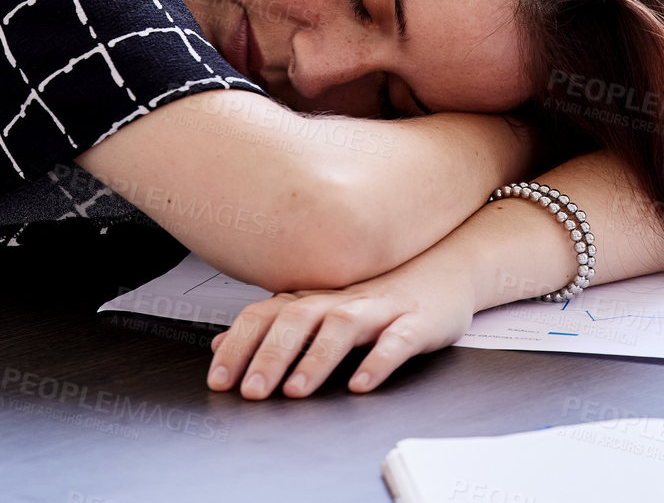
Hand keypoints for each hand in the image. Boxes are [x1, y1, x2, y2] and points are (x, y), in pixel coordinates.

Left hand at [203, 253, 478, 399]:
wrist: (445, 271)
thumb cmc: (378, 297)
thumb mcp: (320, 310)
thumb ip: (272, 328)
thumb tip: (220, 344)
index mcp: (313, 299)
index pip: (264, 315)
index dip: (238, 345)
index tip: (219, 378)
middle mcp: (339, 300)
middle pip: (296, 320)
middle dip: (269, 357)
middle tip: (251, 392)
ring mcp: (378, 310)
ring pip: (341, 328)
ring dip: (316, 359)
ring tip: (296, 390)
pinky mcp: (415, 323)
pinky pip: (396, 342)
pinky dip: (377, 362)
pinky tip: (361, 383)